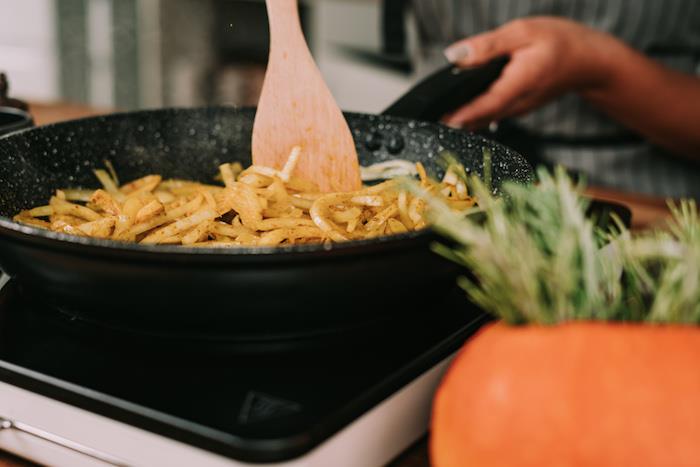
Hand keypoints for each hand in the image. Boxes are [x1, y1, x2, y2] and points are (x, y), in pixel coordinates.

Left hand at [442, 17, 617, 129]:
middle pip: (478, 118)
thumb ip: (487, 46)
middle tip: (426, 121)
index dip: (461, 115)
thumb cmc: (561, 42)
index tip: (440, 121)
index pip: (484, 105)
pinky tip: (456, 109)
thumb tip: (455, 55)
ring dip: (460, 119)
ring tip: (435, 117)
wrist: (588, 61)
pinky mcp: (515, 109)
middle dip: (452, 120)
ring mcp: (516, 110)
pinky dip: (473, 114)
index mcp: (519, 84)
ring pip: (483, 119)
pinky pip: (490, 115)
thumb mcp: (523, 32)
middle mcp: (517, 104)